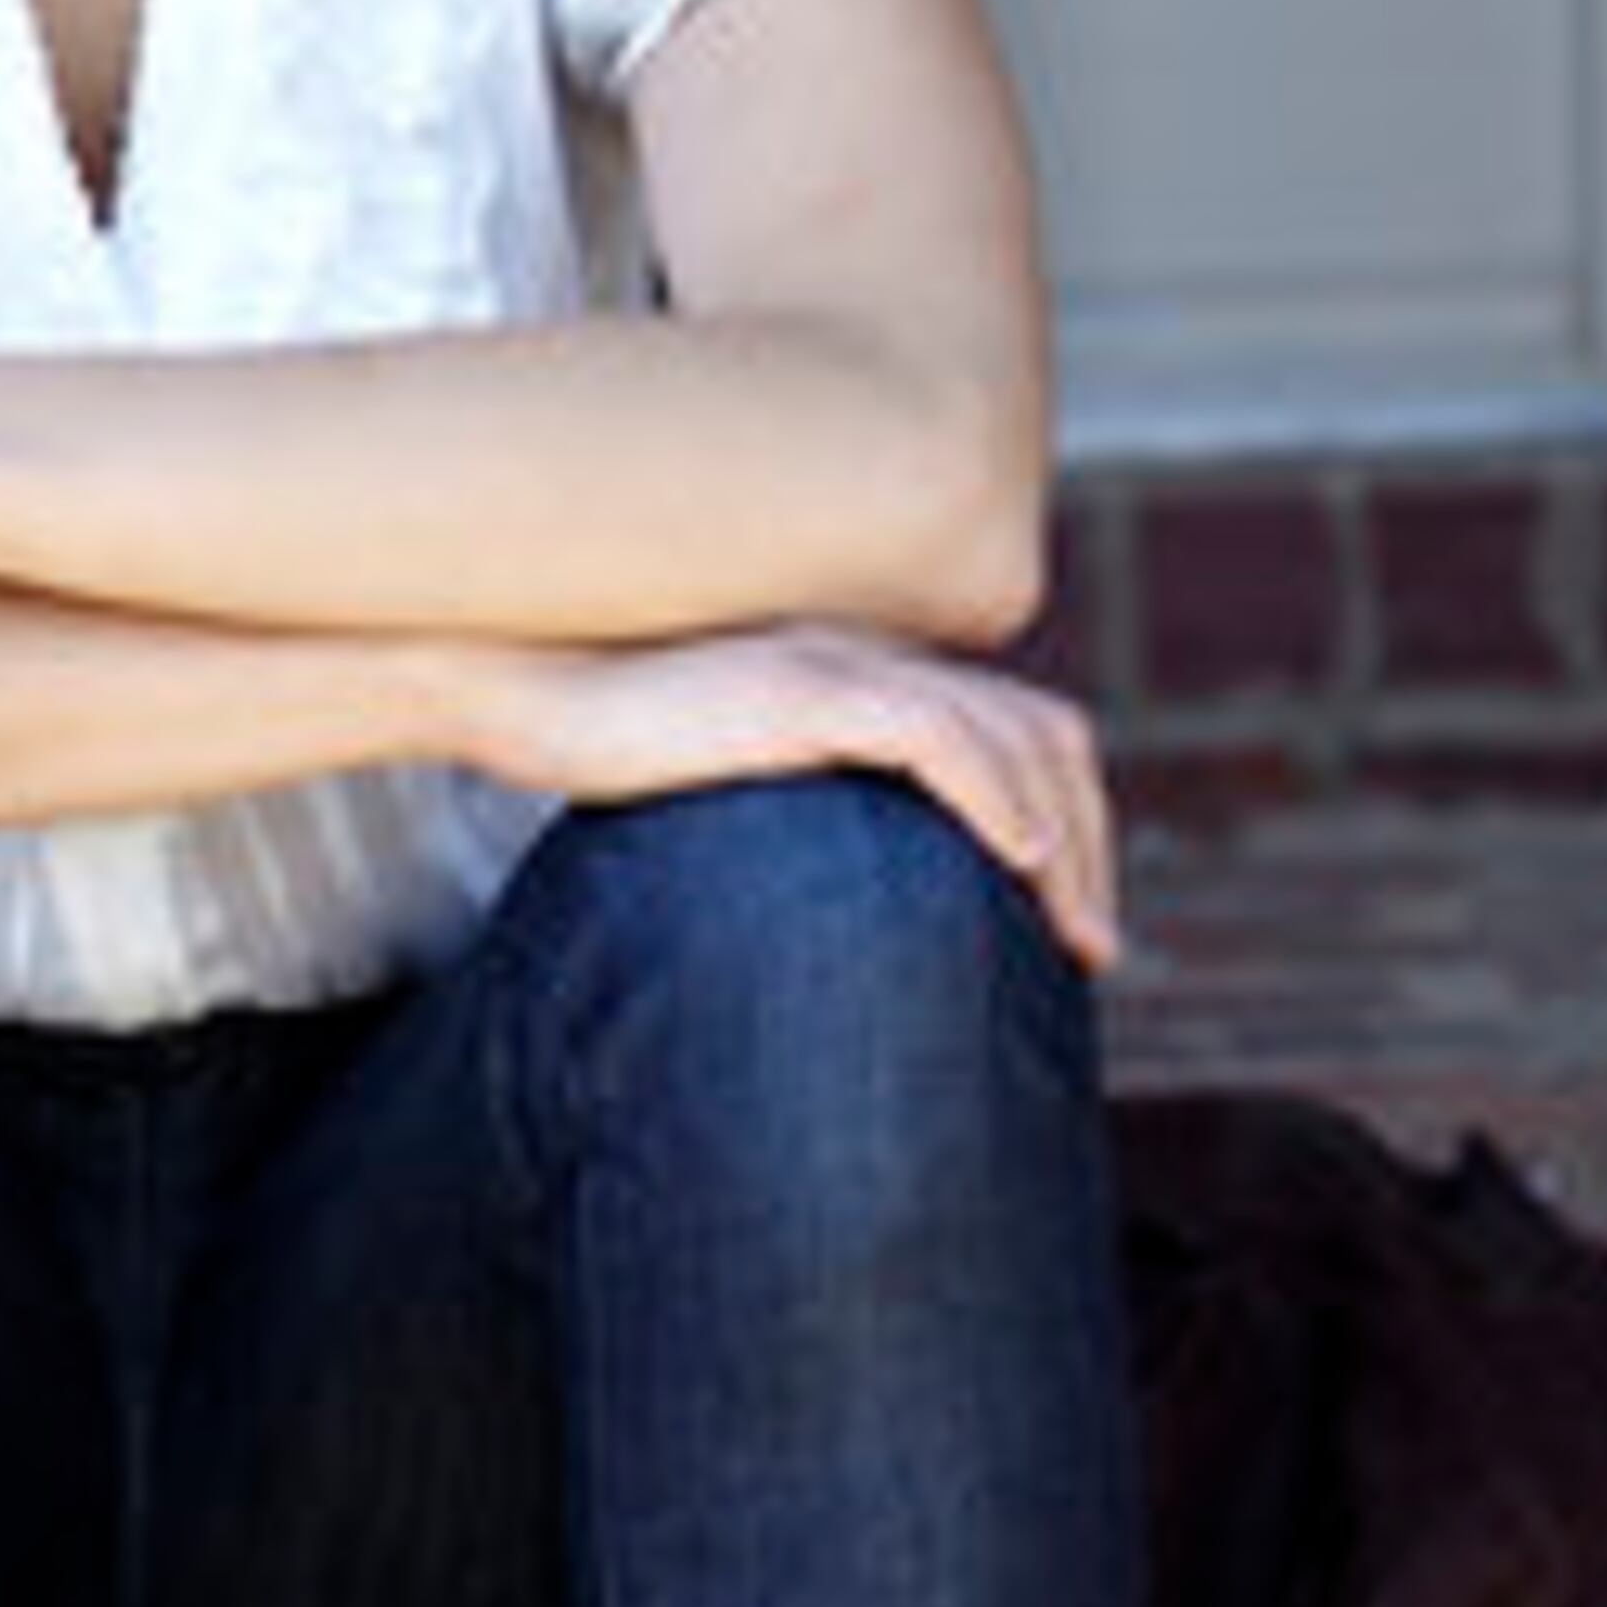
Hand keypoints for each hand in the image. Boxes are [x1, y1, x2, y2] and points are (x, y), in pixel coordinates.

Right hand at [486, 622, 1120, 968]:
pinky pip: (936, 735)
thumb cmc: (594, 740)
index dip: (1068, 820)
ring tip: (1073, 932)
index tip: (1068, 917)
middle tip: (1094, 950)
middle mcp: (875, 656)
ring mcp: (843, 664)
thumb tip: (840, 911)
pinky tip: (1017, 861)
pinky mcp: (802, 687)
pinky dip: (996, 796)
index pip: (1017, 730)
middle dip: (1094, 846)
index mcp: (868, 672)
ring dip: (1066, 842)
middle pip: (1044, 735)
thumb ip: (802, 805)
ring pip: (1012, 738)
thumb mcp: (724, 778)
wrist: (511, 682)